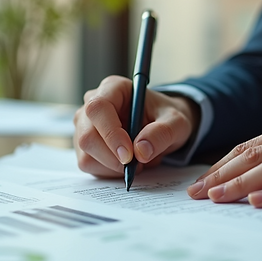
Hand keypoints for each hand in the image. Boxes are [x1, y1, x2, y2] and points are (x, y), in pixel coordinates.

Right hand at [74, 76, 198, 176]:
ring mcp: (85, 126)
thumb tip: (141, 151)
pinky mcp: (85, 146)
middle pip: (87, 136)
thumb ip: (163, 133)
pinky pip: (89, 165)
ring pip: (86, 154)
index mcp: (113, 88)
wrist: (162, 126)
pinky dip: (109, 171)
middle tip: (137, 164)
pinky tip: (125, 163)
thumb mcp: (176, 122)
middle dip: (112, 157)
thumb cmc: (165, 117)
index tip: (129, 155)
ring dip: (113, 166)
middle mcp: (92, 105)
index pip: (98, 108)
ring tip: (137, 161)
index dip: (111, 134)